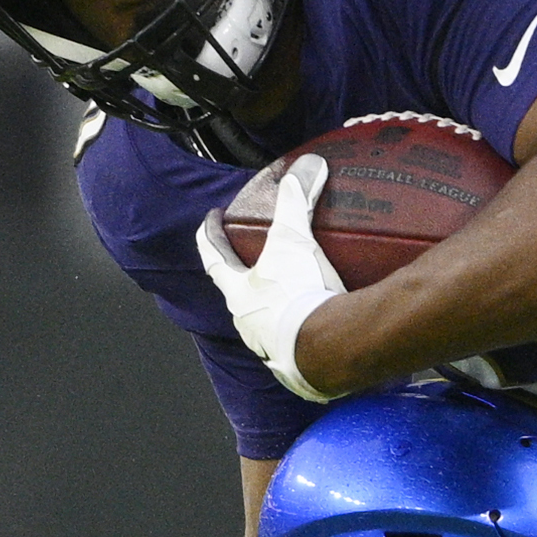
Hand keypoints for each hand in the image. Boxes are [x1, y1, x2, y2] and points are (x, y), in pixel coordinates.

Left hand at [195, 155, 342, 402]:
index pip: (213, 258)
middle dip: (244, 278)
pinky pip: (298, 350)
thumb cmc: (298, 295)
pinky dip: (305, 338)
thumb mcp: (294, 242)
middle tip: (255, 259)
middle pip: (238, 296)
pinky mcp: (298, 372)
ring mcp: (271, 352)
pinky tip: (322, 331)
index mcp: (239, 294)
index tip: (212, 219)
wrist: (326, 353)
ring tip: (292, 296)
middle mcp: (248, 326)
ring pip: (265, 327)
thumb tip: (308, 164)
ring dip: (274, 312)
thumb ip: (297, 201)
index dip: (210, 236)